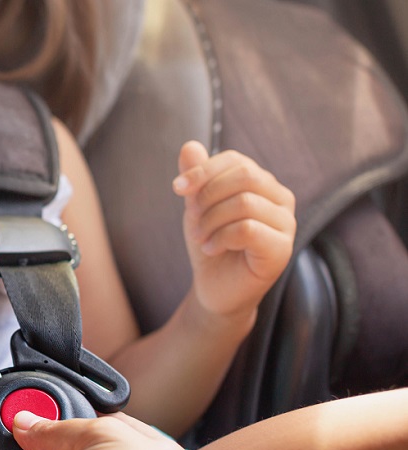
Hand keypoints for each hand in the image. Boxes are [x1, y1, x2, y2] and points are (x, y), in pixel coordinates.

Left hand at [173, 141, 295, 318]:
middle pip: (244, 176)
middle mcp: (281, 198)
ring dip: (210, 221)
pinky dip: (220, 237)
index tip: (177, 188)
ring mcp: (287, 224)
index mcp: (263, 183)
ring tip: (199, 237)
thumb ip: (195, 177)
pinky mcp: (282, 249)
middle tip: (191, 220)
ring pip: (244, 203)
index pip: (235, 160)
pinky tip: (211, 248)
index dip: (203, 170)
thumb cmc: (210, 243)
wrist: (215, 288)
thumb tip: (189, 146)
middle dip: (207, 196)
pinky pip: (248, 229)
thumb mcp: (197, 207)